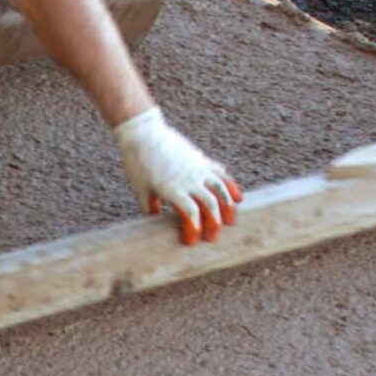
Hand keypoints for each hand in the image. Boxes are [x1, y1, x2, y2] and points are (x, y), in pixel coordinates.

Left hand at [114, 107, 242, 244]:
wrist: (144, 134)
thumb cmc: (138, 164)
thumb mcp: (140, 190)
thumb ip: (149, 209)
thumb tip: (155, 224)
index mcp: (172, 189)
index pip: (191, 213)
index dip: (193, 230)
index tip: (190, 242)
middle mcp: (189, 179)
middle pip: (210, 204)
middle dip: (214, 223)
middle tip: (211, 238)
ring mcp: (198, 168)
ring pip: (221, 189)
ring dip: (228, 207)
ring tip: (230, 222)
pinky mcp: (201, 160)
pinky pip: (221, 173)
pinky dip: (230, 186)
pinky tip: (237, 197)